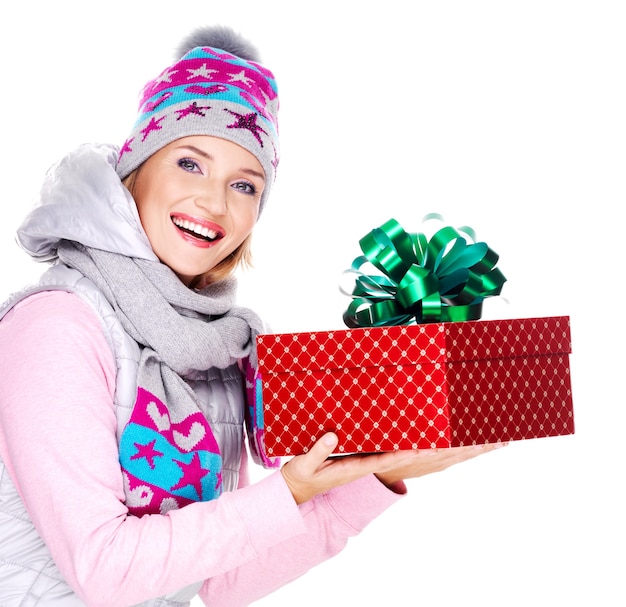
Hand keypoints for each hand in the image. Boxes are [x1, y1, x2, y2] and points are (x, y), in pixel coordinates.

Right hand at [281, 433, 504, 503]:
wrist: (305, 491)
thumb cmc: (306, 475)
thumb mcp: (306, 463)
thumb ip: (318, 451)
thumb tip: (332, 437)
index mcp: (370, 465)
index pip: (403, 458)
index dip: (425, 451)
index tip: (447, 443)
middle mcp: (389, 466)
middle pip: (433, 459)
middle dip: (465, 450)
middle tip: (496, 441)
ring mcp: (394, 466)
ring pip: (437, 460)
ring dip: (465, 452)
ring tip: (494, 441)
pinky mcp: (393, 462)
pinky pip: (429, 458)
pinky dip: (450, 452)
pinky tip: (465, 447)